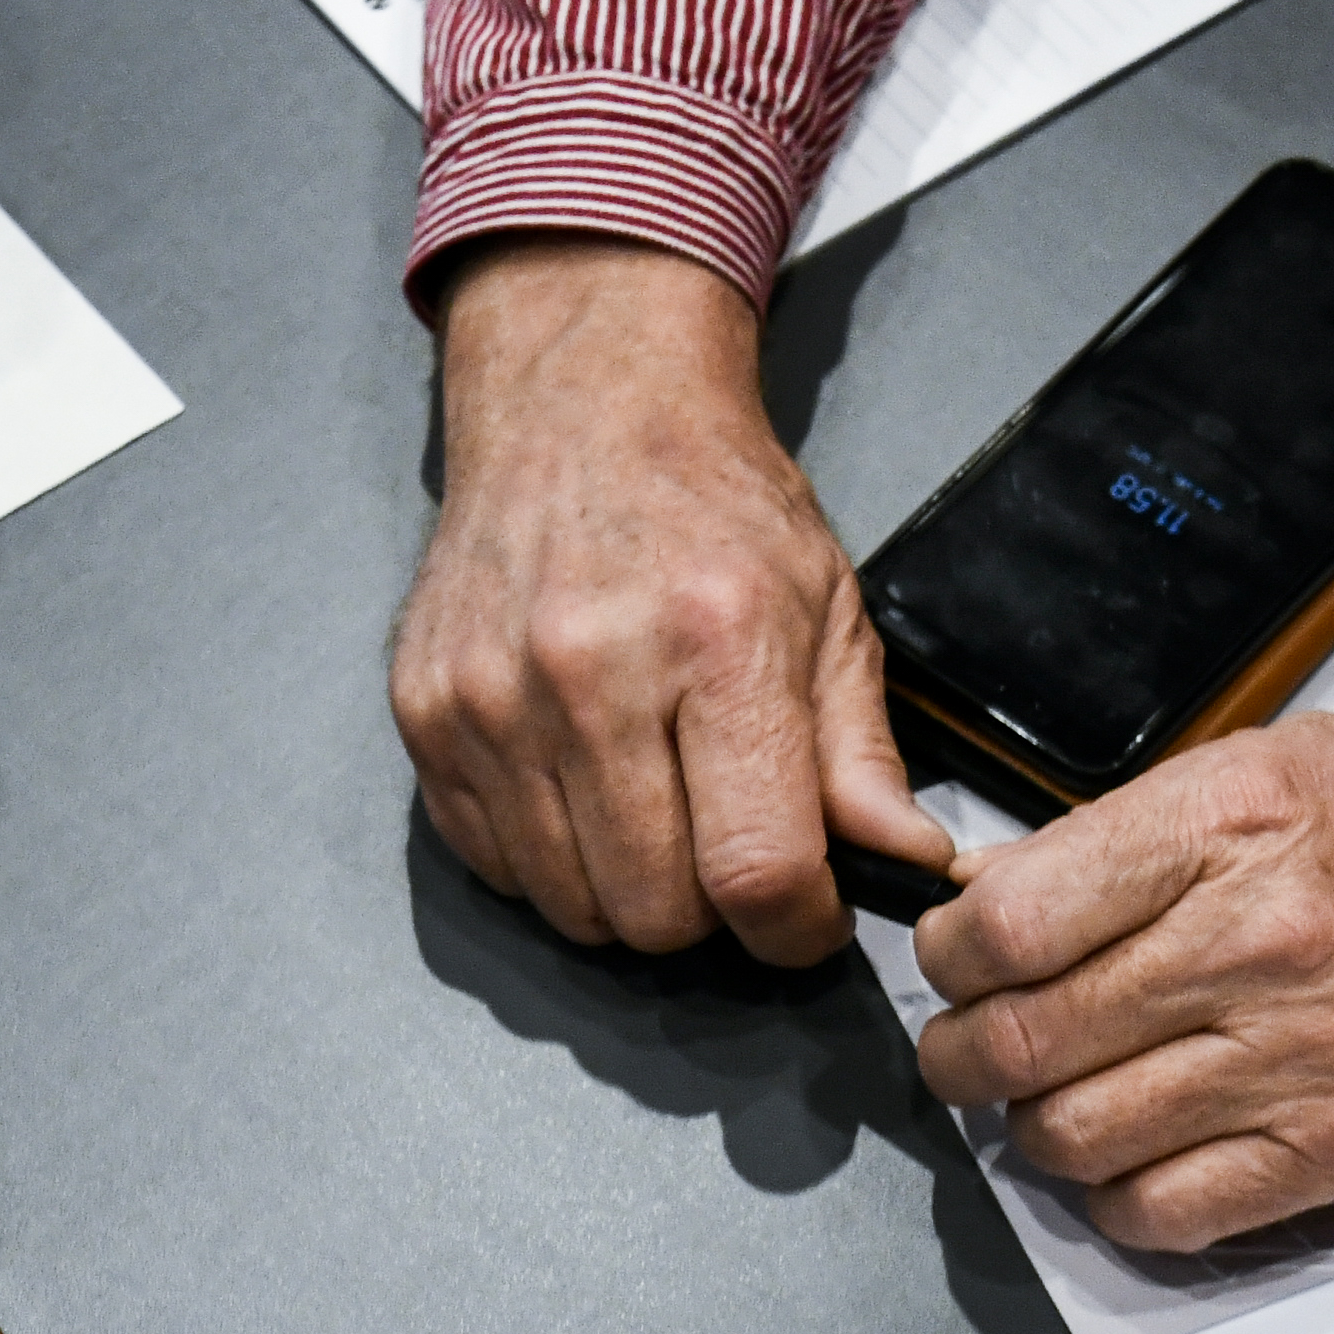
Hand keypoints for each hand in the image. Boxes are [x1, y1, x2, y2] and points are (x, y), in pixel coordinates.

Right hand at [394, 236, 961, 969]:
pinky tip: (581, 785)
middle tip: (725, 845)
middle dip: (710, 912)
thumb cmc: (711, 502)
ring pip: (574, 908)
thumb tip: (907, 869)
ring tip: (653, 807)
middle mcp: (590, 671)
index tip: (806, 919)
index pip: (756, 870)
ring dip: (626, 892)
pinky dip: (550, 860)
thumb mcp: (826, 608)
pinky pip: (499, 868)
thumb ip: (862, 755)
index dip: (795, 931)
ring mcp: (492, 698)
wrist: (580, 402)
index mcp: (717, 640)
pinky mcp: (426, 717)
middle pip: (658, 913)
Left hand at [911, 722, 1333, 1251]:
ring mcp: (1296, 1060)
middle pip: (1017, 1041)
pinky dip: (1115, 1200)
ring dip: (1029, 1130)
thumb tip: (1009, 895)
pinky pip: (1164, 1213)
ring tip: (1044, 1100)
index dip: (948, 954)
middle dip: (959, 1054)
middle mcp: (1254, 943)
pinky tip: (1125, 1160)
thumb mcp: (1289, 760)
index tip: (953, 958)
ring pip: (1071, 1138)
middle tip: (963, 1047)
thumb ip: (1146, 832)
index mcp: (1231, 822)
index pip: (1008, 923)